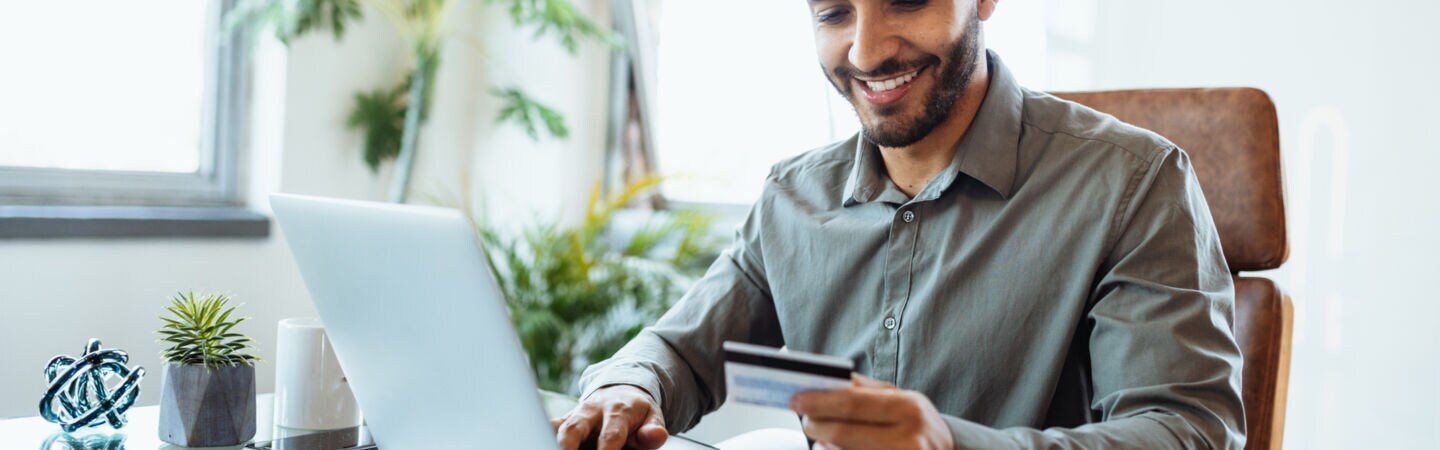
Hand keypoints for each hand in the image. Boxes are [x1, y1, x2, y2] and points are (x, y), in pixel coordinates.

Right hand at [552, 384, 668, 449]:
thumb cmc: (637, 413)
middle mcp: (593, 410)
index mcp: (618, 411)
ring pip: (559, 427)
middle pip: (575, 428)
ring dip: (553, 441)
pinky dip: (544, 432)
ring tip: (546, 446)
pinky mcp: (565, 419)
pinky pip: (551, 424)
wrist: (622, 392)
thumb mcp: (652, 418)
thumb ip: (652, 431)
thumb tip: (658, 435)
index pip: (610, 436)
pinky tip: (542, 440)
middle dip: (568, 446)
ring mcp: (577, 414)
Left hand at [790, 374, 954, 449]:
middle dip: (816, 425)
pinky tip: (835, 448)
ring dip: (825, 444)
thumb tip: (831, 377)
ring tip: (822, 435)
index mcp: (909, 409)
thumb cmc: (920, 426)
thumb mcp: (904, 400)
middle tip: (805, 420)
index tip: (796, 399)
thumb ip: (869, 389)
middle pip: (843, 433)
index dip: (819, 401)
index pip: (853, 403)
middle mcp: (909, 439)